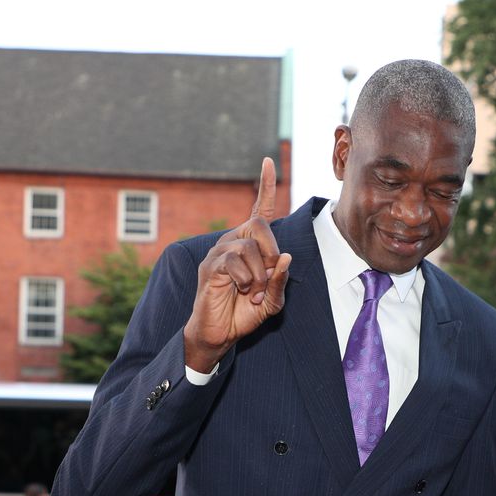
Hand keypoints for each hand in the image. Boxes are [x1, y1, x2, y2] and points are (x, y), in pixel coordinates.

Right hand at [183, 158, 292, 371]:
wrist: (220, 334)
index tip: (269, 160)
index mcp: (249, 245)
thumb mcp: (272, 300)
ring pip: (249, 247)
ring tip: (252, 293)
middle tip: (265, 279)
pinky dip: (245, 281)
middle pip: (258, 225)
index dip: (265, 186)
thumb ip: (280, 280)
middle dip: (270, 253)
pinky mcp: (210, 266)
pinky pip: (234, 262)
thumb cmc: (245, 313)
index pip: (260, 210)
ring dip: (258, 275)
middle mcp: (232, 241)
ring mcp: (218, 252)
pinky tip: (241, 292)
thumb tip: (285, 257)